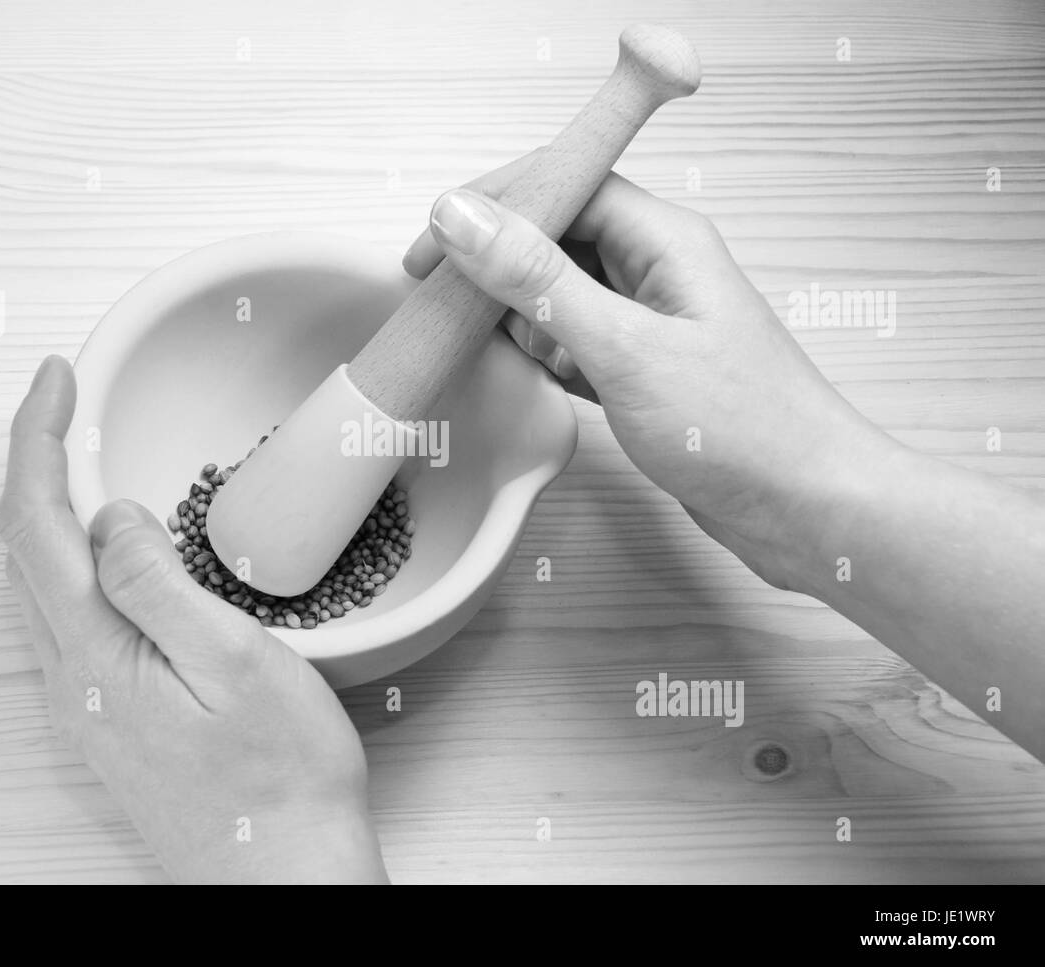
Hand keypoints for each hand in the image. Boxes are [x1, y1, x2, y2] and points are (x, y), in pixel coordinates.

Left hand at [0, 356, 387, 883]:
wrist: (283, 881)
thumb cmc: (280, 783)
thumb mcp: (235, 665)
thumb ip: (158, 583)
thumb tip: (109, 515)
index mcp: (95, 655)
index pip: (32, 522)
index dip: (36, 436)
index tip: (58, 377)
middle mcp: (73, 680)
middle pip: (24, 548)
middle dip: (37, 460)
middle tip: (72, 404)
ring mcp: (88, 704)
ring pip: (45, 584)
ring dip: (54, 509)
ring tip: (90, 457)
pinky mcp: (113, 718)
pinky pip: (75, 618)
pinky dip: (80, 559)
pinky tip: (120, 551)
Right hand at [403, 158, 902, 589]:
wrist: (809, 510)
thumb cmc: (741, 429)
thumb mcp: (623, 349)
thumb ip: (538, 280)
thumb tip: (461, 216)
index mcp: (666, 240)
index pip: (566, 182)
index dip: (493, 204)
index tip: (431, 241)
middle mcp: (659, 269)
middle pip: (558, 232)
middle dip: (494, 257)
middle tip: (434, 294)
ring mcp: (653, 322)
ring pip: (562, 289)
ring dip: (513, 306)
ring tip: (467, 335)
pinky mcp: (646, 371)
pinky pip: (575, 341)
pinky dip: (539, 351)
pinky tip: (517, 371)